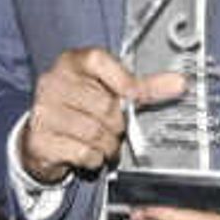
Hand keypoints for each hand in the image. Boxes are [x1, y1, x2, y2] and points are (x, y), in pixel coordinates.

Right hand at [18, 45, 185, 185]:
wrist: (41, 137)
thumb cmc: (79, 110)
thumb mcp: (108, 91)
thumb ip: (143, 88)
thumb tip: (179, 83)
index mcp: (71, 63)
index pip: (100, 61)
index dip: (125, 82)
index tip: (135, 96)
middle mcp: (53, 83)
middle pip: (105, 105)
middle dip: (118, 124)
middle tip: (114, 128)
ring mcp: (44, 112)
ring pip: (96, 133)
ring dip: (107, 145)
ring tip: (102, 142)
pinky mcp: (40, 140)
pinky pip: (83, 152)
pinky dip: (93, 158)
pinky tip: (87, 153)